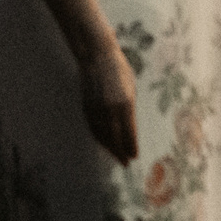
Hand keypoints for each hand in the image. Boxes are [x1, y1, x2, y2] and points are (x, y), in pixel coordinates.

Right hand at [78, 37, 136, 165]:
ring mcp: (96, 109)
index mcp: (125, 103)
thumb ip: (129, 108)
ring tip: (117, 157)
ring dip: (109, 148)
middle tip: (126, 163)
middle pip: (115, 138)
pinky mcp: (86, 108)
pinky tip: (104, 144)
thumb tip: (129, 125)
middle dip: (120, 152)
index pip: (129, 131)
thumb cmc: (119, 70)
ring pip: (102, 136)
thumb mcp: (131, 88)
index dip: (131, 145)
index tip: (135, 156)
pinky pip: (93, 128)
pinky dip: (99, 139)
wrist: (97, 57)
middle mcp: (110, 109)